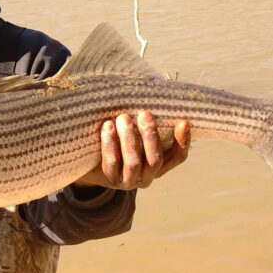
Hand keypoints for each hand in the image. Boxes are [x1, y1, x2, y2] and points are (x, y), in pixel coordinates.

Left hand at [75, 111, 189, 190]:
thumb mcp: (136, 135)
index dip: (182, 141)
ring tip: (123, 118)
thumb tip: (151, 92)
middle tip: (144, 114)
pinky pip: (111, 162)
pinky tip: (107, 127)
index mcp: (159, 166)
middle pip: (155, 159)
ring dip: (129, 139)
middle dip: (150, 136)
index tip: (183, 122)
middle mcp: (146, 176)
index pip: (177, 157)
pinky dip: (110, 144)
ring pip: (133, 162)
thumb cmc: (119, 143)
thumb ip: (145, 124)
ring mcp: (128, 180)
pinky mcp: (109, 179)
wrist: (89, 165)